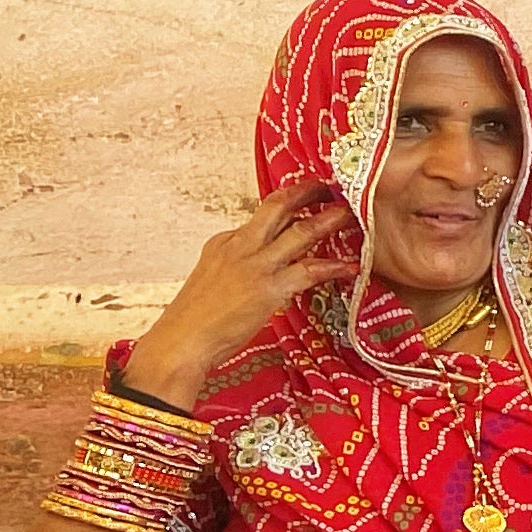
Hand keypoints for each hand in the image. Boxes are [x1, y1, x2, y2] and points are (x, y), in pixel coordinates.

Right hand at [123, 177, 354, 407]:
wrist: (180, 343)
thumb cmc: (195, 320)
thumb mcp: (212, 279)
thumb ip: (238, 266)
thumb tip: (265, 266)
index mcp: (224, 243)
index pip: (261, 216)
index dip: (289, 207)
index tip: (308, 200)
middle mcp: (239, 246)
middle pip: (278, 206)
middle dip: (308, 192)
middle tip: (331, 188)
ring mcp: (254, 266)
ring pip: (301, 231)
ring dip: (329, 220)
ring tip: (351, 214)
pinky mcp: (267, 289)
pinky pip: (310, 270)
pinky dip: (334, 266)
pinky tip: (351, 267)